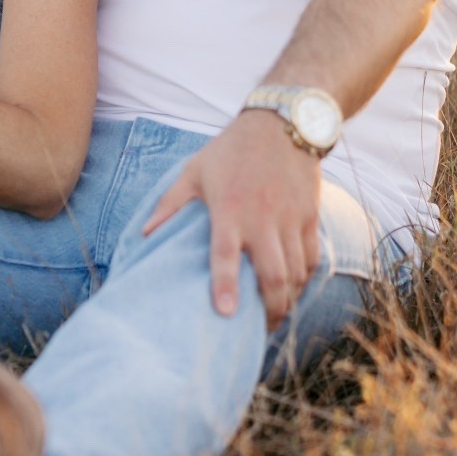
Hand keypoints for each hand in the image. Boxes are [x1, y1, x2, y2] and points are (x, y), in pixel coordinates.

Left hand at [143, 112, 321, 323]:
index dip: (224, 285)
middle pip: (272, 274)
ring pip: (295, 272)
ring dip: (288, 299)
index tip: (225, 313)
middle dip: (271, 308)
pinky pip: (311, 257)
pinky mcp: (309, 216)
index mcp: (229, 209)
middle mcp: (262, 218)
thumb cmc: (231, 150)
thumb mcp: (195, 170)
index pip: (225, 254)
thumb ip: (171, 204)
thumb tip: (145, 234)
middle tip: (262, 331)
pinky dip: (304, 279)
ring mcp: (289, 219)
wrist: (282, 124)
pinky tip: (294, 289)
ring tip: (276, 316)